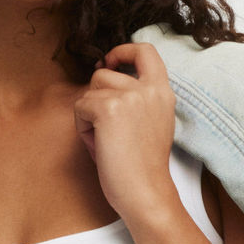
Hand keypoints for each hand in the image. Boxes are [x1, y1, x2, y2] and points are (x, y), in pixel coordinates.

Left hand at [71, 42, 179, 227]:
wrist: (145, 193)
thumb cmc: (141, 167)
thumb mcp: (149, 122)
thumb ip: (136, 97)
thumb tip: (103, 73)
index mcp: (163, 92)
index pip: (145, 50)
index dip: (122, 49)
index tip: (110, 61)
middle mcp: (149, 88)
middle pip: (104, 73)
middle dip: (96, 99)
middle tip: (107, 130)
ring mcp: (130, 96)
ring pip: (90, 89)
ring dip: (89, 114)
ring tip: (104, 140)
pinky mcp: (109, 108)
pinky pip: (80, 107)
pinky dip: (82, 128)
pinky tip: (98, 146)